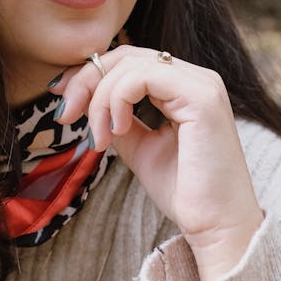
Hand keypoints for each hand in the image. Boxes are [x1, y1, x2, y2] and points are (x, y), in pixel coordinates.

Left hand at [52, 46, 263, 280]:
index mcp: (184, 88)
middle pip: (127, 55)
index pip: (130, 62)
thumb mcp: (141, 149)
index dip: (91, 75)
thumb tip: (88, 105)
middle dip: (87, 81)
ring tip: (98, 137)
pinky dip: (118, 99)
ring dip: (101, 98)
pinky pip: (144, 77)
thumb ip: (120, 121)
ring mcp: (202, 84)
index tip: (64, 103)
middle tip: (66, 115)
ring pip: (132, 64)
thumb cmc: (186, 193)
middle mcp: (196, 78)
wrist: (216, 225)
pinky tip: (117, 130)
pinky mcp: (202, 97)